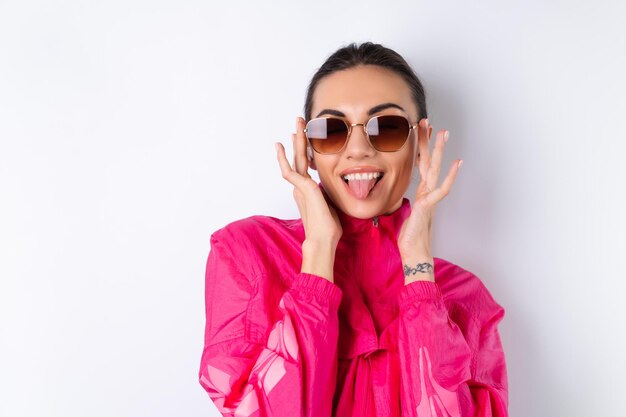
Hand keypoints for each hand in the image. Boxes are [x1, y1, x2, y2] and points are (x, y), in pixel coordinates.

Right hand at [275, 117, 342, 245]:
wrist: (323, 239)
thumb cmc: (328, 228)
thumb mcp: (331, 204)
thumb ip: (329, 195)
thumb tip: (335, 190)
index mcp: (308, 190)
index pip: (308, 164)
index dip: (308, 149)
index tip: (309, 137)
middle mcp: (302, 186)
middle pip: (300, 157)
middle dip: (300, 138)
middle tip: (299, 122)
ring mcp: (301, 187)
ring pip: (297, 158)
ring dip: (297, 140)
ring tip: (296, 124)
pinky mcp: (302, 188)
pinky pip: (289, 169)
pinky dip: (283, 157)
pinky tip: (281, 145)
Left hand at [397, 119, 462, 280]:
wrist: (414, 253)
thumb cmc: (409, 236)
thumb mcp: (405, 212)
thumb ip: (407, 201)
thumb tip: (403, 195)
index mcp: (421, 192)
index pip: (419, 164)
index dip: (418, 148)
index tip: (417, 130)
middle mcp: (427, 192)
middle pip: (427, 161)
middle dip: (427, 141)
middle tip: (427, 121)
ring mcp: (430, 198)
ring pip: (435, 169)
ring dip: (439, 150)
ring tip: (443, 132)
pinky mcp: (429, 206)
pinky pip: (441, 189)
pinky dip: (449, 177)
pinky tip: (457, 163)